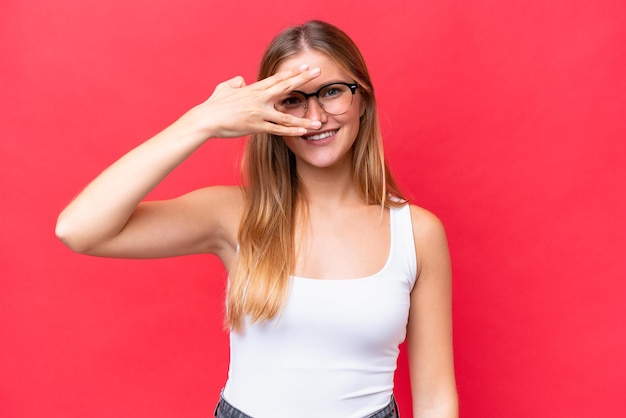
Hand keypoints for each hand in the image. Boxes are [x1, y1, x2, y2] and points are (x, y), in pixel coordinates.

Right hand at [190, 65, 322, 138]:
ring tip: (318, 123)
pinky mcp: (256, 127)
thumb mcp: (225, 87)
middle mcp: (259, 99)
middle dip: (303, 80)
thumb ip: (236, 82)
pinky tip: (302, 133)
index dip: (293, 72)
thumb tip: (242, 80)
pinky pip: (277, 130)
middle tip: (319, 73)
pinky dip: (290, 132)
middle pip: (285, 87)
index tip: (306, 66)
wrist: (206, 118)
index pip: (277, 78)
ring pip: (286, 116)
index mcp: (254, 89)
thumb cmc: (214, 104)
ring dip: (303, 120)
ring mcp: (259, 113)